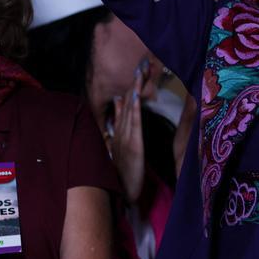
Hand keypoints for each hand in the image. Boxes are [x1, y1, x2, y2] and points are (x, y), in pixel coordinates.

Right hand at [111, 83, 145, 204]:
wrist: (122, 194)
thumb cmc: (123, 174)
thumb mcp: (121, 150)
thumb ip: (119, 131)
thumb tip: (119, 112)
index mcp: (119, 134)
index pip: (125, 107)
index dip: (130, 89)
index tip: (135, 72)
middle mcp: (121, 132)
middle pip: (127, 104)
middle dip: (133, 84)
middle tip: (139, 64)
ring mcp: (126, 138)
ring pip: (130, 110)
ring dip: (134, 91)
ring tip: (139, 73)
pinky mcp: (133, 145)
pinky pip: (133, 124)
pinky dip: (133, 109)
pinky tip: (135, 96)